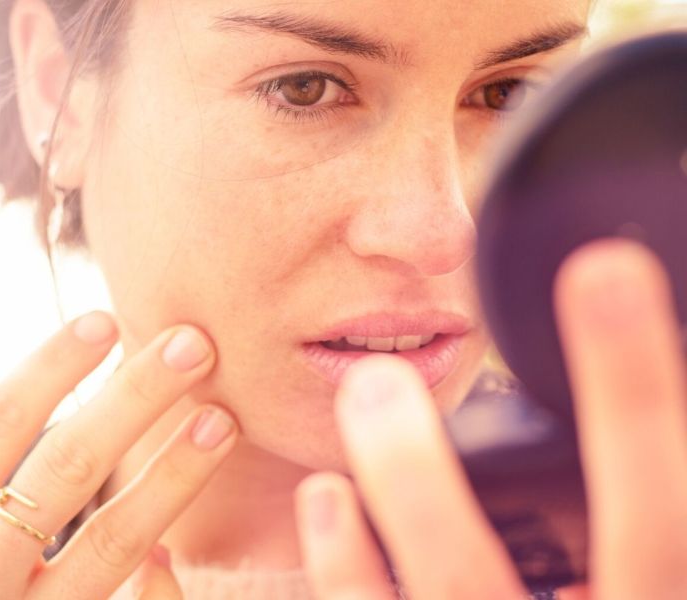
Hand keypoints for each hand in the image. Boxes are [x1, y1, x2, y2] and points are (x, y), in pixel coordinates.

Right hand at [0, 312, 238, 598]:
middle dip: (136, 400)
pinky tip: (174, 552)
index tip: (106, 321)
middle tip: (194, 345)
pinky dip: (156, 585)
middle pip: (68, 468)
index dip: (52, 367)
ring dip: (173, 477)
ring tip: (220, 422)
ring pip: (111, 544)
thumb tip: (41, 419)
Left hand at [294, 238, 686, 598]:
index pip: (664, 512)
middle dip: (460, 469)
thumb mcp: (652, 574)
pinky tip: (326, 498)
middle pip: (511, 566)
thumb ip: (654, 515)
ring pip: (448, 593)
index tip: (599, 267)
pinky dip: (344, 573)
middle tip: (386, 370)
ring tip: (365, 392)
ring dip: (401, 493)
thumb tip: (643, 398)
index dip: (636, 387)